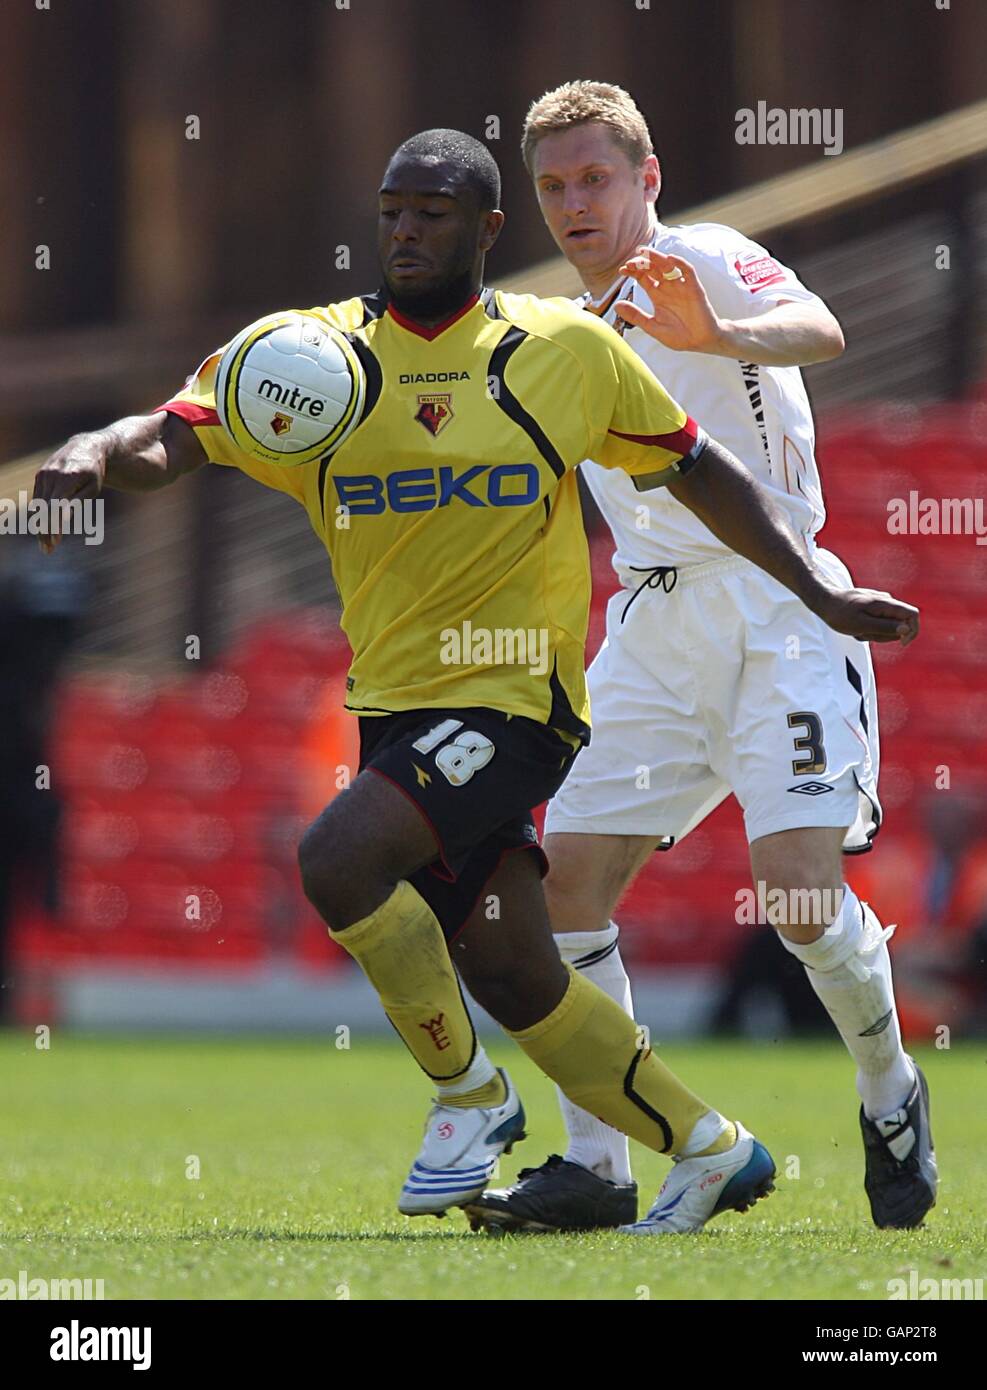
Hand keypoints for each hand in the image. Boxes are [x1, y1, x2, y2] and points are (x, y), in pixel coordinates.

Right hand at [32, 434, 104, 552]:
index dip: (53, 527)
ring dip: (40, 526)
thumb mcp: (92, 487)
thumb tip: (63, 518)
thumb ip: (77, 501)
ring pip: (37, 506)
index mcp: (67, 479)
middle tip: (47, 550)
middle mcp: (52, 476)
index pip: (55, 508)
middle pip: (43, 510)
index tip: (54, 543)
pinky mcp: (40, 476)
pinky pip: (37, 499)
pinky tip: (45, 529)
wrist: (87, 447)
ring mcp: (44, 475)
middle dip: (44, 532)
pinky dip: (39, 515)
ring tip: (46, 544)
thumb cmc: (94, 472)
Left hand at [615, 247, 724, 352]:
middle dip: (642, 262)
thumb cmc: (678, 335)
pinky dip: (680, 263)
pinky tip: (670, 259)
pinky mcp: (694, 288)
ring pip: (668, 266)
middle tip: (631, 261)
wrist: (699, 342)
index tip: (622, 270)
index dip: (633, 271)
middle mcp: (668, 287)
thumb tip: (616, 305)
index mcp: (657, 295)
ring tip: (645, 252)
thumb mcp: (652, 326)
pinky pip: (688, 271)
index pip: (643, 277)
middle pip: (653, 268)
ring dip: (657, 258)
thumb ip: (635, 316)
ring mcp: (681, 286)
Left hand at [814, 587, 919, 645]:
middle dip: (886, 635)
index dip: (912, 630)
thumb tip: (907, 629)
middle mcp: (886, 602)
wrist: (824, 601)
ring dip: (875, 634)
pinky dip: (869, 630)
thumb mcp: (861, 625)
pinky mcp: (874, 609)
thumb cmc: (840, 614)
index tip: (901, 643)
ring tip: (858, 631)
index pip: (913, 615)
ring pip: (888, 626)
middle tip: (865, 634)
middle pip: (901, 624)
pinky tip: (856, 628)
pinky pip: (878, 624)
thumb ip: (884, 627)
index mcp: (885, 603)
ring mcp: (880, 604)